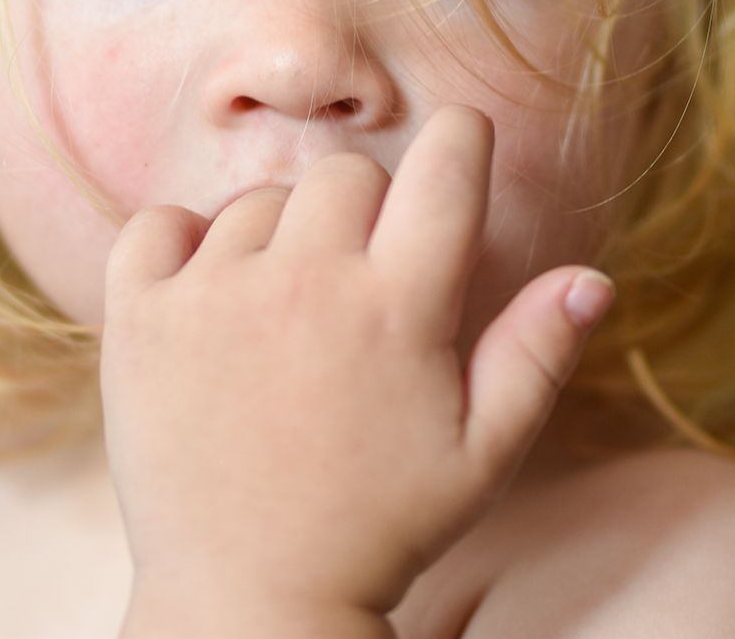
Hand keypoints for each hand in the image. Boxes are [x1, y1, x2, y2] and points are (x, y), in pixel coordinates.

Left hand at [99, 105, 613, 625]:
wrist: (247, 598)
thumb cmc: (380, 526)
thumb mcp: (481, 456)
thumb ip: (536, 355)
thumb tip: (592, 275)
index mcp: (399, 309)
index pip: (445, 167)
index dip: (462, 141)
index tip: (460, 144)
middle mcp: (304, 283)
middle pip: (347, 173)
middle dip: (367, 209)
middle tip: (361, 286)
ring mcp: (214, 294)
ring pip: (259, 200)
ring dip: (280, 238)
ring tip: (287, 322)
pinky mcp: (141, 315)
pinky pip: (162, 224)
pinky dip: (184, 245)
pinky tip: (212, 302)